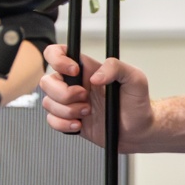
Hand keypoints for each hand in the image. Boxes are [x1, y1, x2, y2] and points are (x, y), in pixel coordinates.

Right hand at [39, 43, 157, 150]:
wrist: (138, 130)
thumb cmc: (138, 103)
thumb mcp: (135, 78)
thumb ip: (116, 67)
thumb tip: (95, 76)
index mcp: (86, 69)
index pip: (57, 53)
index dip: (57, 60)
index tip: (74, 72)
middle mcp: (74, 84)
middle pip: (47, 81)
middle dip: (63, 93)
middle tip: (85, 98)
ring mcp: (69, 102)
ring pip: (48, 102)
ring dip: (67, 110)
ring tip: (87, 112)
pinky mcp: (68, 119)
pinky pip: (51, 120)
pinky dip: (63, 124)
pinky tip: (79, 124)